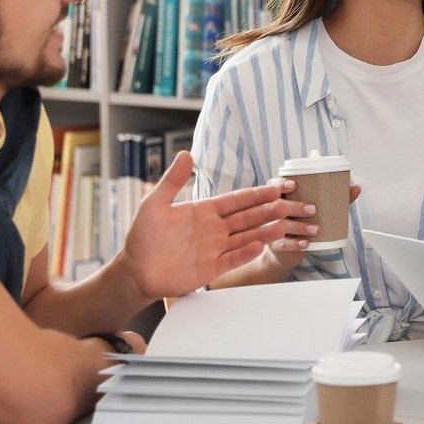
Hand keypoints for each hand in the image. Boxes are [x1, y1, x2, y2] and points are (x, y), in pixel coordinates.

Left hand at [121, 151, 295, 298]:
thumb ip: (173, 180)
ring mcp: (214, 249)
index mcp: (204, 211)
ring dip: (264, 232)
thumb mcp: (155, 203)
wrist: (135, 270)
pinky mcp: (210, 269)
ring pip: (245, 238)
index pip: (236, 200)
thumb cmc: (143, 236)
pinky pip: (232, 260)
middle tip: (288, 204)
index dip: (256, 194)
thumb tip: (186, 153)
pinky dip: (245, 254)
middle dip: (268, 211)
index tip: (276, 187)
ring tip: (282, 225)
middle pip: (247, 218)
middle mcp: (214, 229)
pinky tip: (259, 246)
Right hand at [262, 182, 363, 273]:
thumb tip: (356, 188)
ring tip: (315, 229)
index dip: (281, 183)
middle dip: (296, 206)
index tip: (293, 184)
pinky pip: (284, 244)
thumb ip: (333, 198)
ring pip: (281, 225)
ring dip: (300, 227)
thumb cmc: (298, 221)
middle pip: (278, 205)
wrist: (284, 250)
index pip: (274, 185)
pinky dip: (296, 243)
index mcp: (278, 197)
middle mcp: (272, 211)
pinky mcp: (276, 245)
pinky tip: (306, 243)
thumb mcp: (310, 208)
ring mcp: (271, 228)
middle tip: (313, 209)